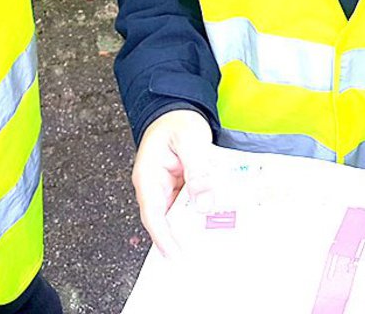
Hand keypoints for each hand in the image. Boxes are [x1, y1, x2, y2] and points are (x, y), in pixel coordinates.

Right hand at [132, 109, 214, 257]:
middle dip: (182, 237)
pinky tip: (217, 216)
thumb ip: (197, 169)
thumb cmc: (177, 121)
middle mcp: (154, 185)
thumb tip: (203, 201)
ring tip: (214, 237)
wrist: (178, 109)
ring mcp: (167, 188)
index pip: (152, 214)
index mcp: (148, 175)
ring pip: (179, 214)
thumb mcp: (190, 140)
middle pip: (166, 220)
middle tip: (201, 253)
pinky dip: (201, 211)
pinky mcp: (180, 187)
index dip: (163, 237)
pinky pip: (189, 204)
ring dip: (194, 224)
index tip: (174, 255)